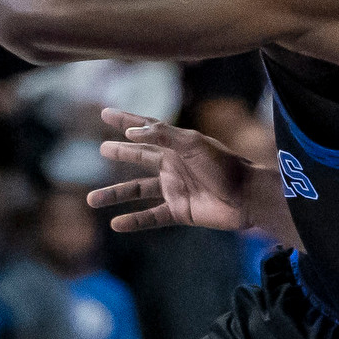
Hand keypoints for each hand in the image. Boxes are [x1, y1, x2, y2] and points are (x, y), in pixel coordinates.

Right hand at [90, 112, 259, 232]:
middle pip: (139, 158)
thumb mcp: (193, 144)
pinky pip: (151, 217)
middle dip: (121, 154)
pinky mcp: (179, 211)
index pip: (146, 129)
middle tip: (101, 150)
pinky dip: (134, 221)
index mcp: (176, 145)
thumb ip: (163, 136)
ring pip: (138, 191)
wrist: (246, 197)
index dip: (125, 120)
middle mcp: (173, 165)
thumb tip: (131, 132)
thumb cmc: (224, 166)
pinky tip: (116, 224)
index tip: (105, 113)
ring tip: (92, 199)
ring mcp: (174, 189)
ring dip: (116, 194)